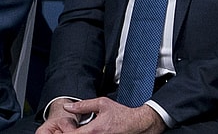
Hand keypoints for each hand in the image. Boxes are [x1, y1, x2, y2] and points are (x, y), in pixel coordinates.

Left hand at [42, 97, 165, 133]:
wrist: (135, 124)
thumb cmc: (122, 115)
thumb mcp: (103, 104)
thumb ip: (84, 105)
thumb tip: (69, 107)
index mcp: (93, 130)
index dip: (64, 128)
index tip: (66, 122)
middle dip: (68, 131)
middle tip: (70, 126)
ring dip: (75, 133)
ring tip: (77, 128)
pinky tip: (85, 130)